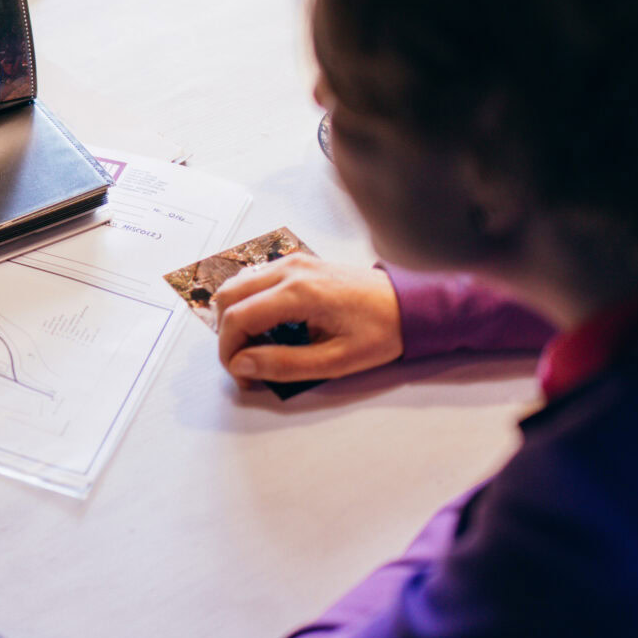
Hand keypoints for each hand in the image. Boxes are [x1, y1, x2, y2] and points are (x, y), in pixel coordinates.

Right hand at [213, 255, 403, 383]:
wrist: (410, 302)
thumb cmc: (382, 330)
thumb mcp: (336, 360)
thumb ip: (285, 364)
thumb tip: (243, 364)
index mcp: (299, 293)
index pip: (238, 317)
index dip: (229, 350)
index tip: (242, 374)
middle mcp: (290, 270)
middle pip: (228, 297)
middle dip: (226, 335)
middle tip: (243, 363)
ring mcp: (293, 262)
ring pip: (237, 285)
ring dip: (234, 317)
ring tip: (253, 346)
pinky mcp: (297, 263)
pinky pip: (255, 280)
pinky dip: (248, 303)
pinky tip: (265, 326)